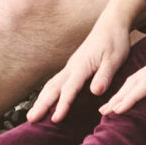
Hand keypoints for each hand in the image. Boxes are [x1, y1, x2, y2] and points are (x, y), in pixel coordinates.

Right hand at [28, 0, 145, 122]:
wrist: (111, 24)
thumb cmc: (115, 42)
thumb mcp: (114, 59)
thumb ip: (104, 76)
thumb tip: (96, 92)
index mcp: (81, 66)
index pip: (70, 89)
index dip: (62, 105)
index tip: (55, 120)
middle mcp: (72, 67)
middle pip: (53, 88)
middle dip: (41, 104)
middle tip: (30, 120)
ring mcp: (70, 67)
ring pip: (51, 85)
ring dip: (41, 100)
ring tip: (32, 115)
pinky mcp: (72, 67)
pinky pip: (56, 82)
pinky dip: (47, 93)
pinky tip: (44, 101)